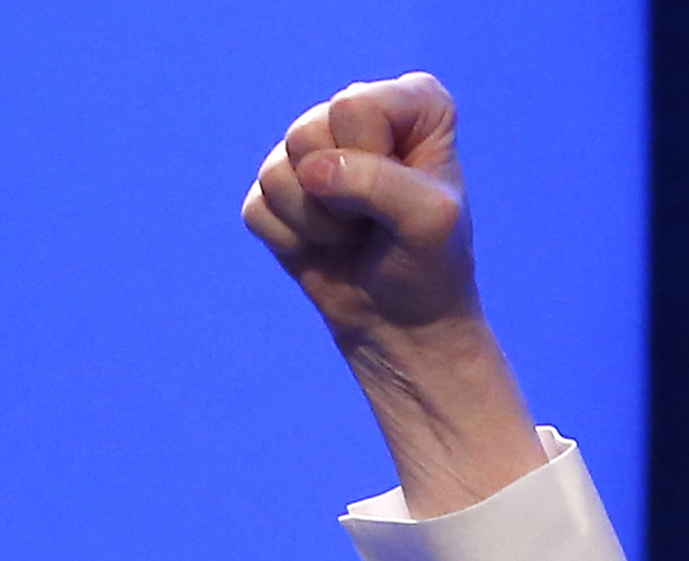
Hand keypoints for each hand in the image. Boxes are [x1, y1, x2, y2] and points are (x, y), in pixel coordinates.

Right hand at [244, 73, 477, 346]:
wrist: (405, 327)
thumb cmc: (429, 266)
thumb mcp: (429, 221)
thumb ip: (377, 182)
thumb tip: (309, 173)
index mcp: (414, 103)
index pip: (355, 107)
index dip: (372, 161)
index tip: (405, 195)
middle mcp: (360, 112)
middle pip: (308, 132)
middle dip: (338, 194)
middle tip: (373, 221)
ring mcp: (315, 148)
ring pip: (277, 170)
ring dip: (316, 222)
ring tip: (351, 235)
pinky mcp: (278, 189)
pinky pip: (259, 208)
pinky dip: (291, 241)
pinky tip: (322, 247)